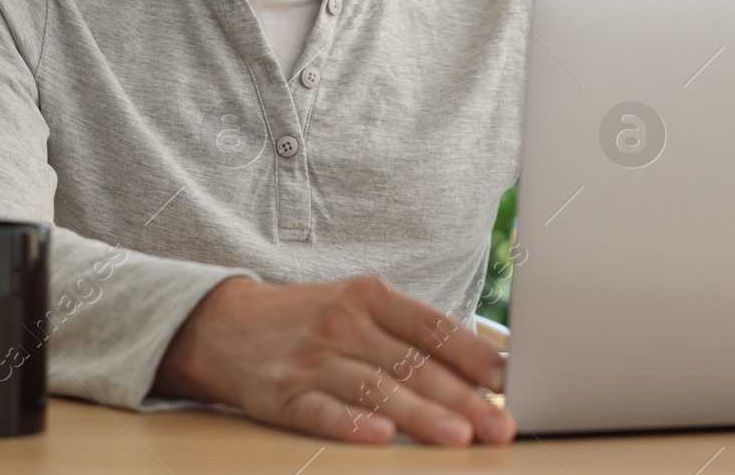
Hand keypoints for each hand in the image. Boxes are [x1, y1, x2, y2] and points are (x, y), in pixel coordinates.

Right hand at [152, 274, 513, 445]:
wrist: (224, 325)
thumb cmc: (310, 319)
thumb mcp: (359, 307)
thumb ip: (412, 332)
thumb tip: (483, 367)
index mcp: (370, 296)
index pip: (432, 326)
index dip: (474, 355)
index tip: (510, 381)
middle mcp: (343, 323)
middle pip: (412, 364)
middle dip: (463, 397)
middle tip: (500, 424)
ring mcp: (312, 359)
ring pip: (376, 389)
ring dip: (421, 415)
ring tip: (459, 436)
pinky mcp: (283, 394)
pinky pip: (322, 412)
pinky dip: (352, 425)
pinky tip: (381, 438)